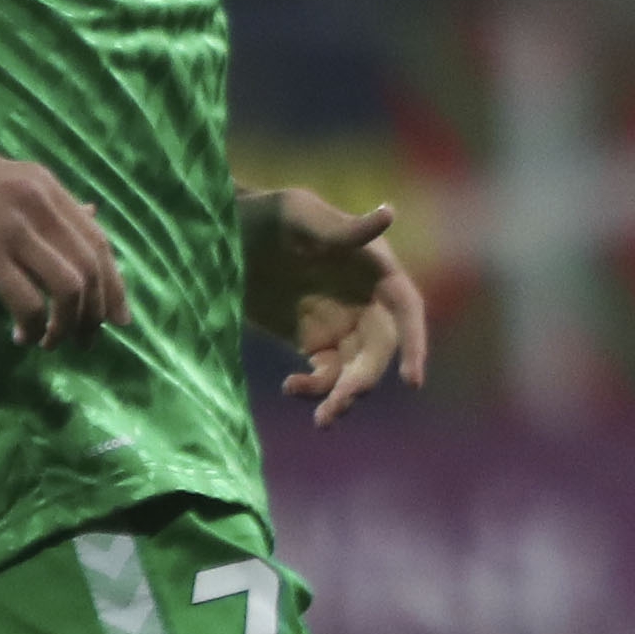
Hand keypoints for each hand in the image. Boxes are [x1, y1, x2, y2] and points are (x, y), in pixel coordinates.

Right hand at [0, 146, 127, 343]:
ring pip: (70, 288)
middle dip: (96, 312)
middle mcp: (39, 204)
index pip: (98, 241)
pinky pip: (29, 303)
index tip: (115, 318)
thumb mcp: (2, 178)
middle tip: (86, 341)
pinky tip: (20, 337)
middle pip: (93, 268)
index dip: (114, 284)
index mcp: (45, 187)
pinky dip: (33, 327)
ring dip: (68, 324)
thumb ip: (47, 200)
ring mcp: (13, 229)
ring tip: (52, 343)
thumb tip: (94, 214)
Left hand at [243, 187, 429, 424]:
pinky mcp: (312, 342)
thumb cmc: (263, 214)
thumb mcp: (298, 215)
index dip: (414, 344)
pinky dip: (315, 389)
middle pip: (380, 351)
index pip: (406, 310)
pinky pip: (325, 376)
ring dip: (343, 396)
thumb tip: (389, 213)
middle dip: (365, 380)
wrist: (220, 237)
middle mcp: (364, 300)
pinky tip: (291, 387)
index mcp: (374, 268)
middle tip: (340, 403)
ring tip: (322, 420)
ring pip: (355, 370)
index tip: (411, 381)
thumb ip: (343, 227)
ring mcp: (339, 324)